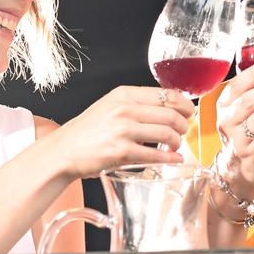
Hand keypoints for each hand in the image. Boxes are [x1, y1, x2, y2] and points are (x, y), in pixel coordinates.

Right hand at [53, 85, 194, 178]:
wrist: (64, 150)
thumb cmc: (88, 130)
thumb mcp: (110, 105)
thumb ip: (136, 103)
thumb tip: (169, 106)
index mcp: (124, 95)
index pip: (167, 95)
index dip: (184, 105)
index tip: (190, 112)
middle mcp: (124, 109)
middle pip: (171, 114)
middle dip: (184, 125)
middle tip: (183, 131)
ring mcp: (123, 131)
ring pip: (167, 134)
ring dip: (177, 141)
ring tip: (175, 145)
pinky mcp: (122, 152)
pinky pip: (155, 155)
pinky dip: (170, 158)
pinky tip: (174, 158)